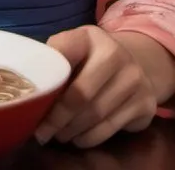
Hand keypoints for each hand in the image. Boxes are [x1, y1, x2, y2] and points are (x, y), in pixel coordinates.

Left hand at [36, 26, 174, 147]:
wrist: (136, 63)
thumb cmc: (91, 59)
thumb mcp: (73, 48)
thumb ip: (54, 59)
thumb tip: (29, 85)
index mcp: (90, 36)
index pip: (63, 54)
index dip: (46, 80)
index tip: (30, 100)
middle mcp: (117, 54)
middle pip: (81, 94)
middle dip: (58, 117)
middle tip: (42, 131)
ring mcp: (135, 79)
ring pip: (96, 114)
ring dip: (72, 130)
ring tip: (57, 135)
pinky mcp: (146, 103)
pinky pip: (111, 127)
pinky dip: (89, 137)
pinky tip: (77, 137)